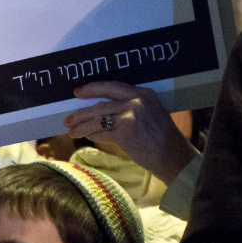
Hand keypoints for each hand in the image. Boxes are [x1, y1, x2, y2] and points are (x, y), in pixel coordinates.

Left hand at [64, 81, 199, 184]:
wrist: (173, 156)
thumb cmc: (162, 139)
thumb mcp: (150, 114)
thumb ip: (130, 108)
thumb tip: (102, 111)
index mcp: (144, 93)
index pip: (112, 86)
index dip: (92, 88)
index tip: (77, 92)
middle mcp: (137, 101)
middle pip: (101, 104)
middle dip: (81, 113)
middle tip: (68, 119)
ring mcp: (130, 115)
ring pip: (97, 118)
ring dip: (81, 126)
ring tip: (71, 131)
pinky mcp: (125, 130)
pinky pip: (102, 132)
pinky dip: (92, 135)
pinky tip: (86, 137)